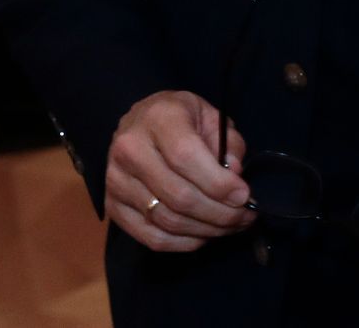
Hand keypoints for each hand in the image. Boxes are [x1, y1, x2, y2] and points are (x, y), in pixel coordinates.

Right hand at [106, 90, 252, 251]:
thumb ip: (228, 143)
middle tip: (245, 216)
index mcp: (158, 119)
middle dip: (219, 213)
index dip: (218, 183)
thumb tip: (235, 176)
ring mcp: (116, 183)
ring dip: (206, 230)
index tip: (244, 195)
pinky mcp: (113, 208)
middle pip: (177, 196)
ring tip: (232, 226)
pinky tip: (205, 235)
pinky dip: (183, 243)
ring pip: (166, 220)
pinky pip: (151, 237)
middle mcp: (130, 151)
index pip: (186, 158)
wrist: (139, 121)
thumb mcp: (211, 116)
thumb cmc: (181, 117)